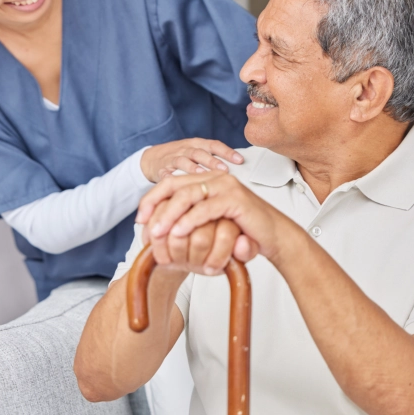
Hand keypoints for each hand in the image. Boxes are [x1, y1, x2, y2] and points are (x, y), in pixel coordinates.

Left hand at [137, 170, 304, 266]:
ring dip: (169, 214)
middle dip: (155, 205)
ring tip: (157, 231)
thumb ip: (189, 216)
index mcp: (207, 179)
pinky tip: (178, 232)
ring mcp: (226, 186)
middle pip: (175, 186)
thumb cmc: (241, 231)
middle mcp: (215, 177)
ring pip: (188, 196)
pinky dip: (189, 221)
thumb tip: (158, 223)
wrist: (273, 237)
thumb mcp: (209, 222)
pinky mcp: (236, 199)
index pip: (171, 183)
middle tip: (143, 224)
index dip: (152, 199)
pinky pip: (206, 208)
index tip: (140, 218)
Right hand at [140, 138, 243, 182]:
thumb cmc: (181, 157)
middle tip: (224, 170)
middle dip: (212, 161)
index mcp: (196, 144)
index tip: (240, 160)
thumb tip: (238, 168)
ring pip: (183, 161)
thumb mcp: (197, 152)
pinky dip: (170, 178)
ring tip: (203, 176)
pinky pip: (165, 174)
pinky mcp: (161, 169)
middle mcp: (185, 149)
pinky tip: (176, 183)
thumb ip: (214, 158)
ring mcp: (172, 158)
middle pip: (200, 153)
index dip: (227, 152)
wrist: (152, 158)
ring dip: (193, 168)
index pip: (214, 145)